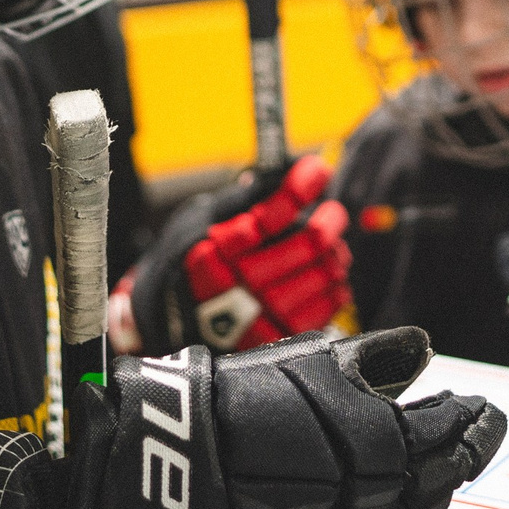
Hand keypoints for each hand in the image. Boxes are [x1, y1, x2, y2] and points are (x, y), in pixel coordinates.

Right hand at [63, 326, 505, 508]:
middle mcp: (382, 488)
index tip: (483, 412)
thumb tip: (418, 351)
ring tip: (429, 484)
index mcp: (383, 430)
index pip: (456, 428)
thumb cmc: (237, 407)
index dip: (475, 419)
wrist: (177, 473)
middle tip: (465, 442)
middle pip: (445, 478)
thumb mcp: (310, 362)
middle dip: (458, 457)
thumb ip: (373, 360)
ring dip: (433, 503)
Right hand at [119, 155, 352, 353]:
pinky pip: (324, 310)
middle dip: (329, 222)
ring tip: (331, 247)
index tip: (317, 170)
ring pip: (321, 276)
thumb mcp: (201, 221)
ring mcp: (256, 316)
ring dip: (335, 256)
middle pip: (305, 245)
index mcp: (215, 251)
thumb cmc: (190, 263)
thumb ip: (241, 201)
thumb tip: (283, 175)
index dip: (300, 188)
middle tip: (332, 213)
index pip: (271, 214)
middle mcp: (235, 285)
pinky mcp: (276, 339)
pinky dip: (335, 289)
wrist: (172, 321)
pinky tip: (329, 277)